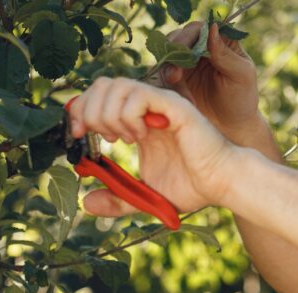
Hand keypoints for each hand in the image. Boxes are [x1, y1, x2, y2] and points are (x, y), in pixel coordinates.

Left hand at [68, 77, 235, 215]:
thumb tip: (85, 202)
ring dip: (108, 113)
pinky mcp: (173, 106)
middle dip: (88, 109)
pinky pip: (139, 95)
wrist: (221, 184)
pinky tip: (138, 137)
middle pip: (102, 84)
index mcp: (137, 122)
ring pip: (117, 86)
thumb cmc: (192, 187)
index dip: (79, 111)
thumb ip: (117, 199)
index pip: (98, 97)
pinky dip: (128, 114)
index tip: (76, 135)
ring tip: (121, 138)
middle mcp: (147, 108)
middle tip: (97, 137)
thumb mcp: (144, 197)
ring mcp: (160, 104)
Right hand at [162, 22, 261, 140]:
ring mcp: (185, 62)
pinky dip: (165, 84)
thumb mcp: (240, 75)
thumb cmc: (241, 99)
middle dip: (173, 55)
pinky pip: (161, 74)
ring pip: (166, 55)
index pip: (199, 29)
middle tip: (174, 76)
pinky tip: (178, 97)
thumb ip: (225, 54)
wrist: (230, 127)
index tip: (182, 52)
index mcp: (220, 41)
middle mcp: (200, 47)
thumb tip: (212, 28)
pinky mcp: (175, 78)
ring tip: (177, 87)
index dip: (187, 37)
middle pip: (177, 38)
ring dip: (167, 70)